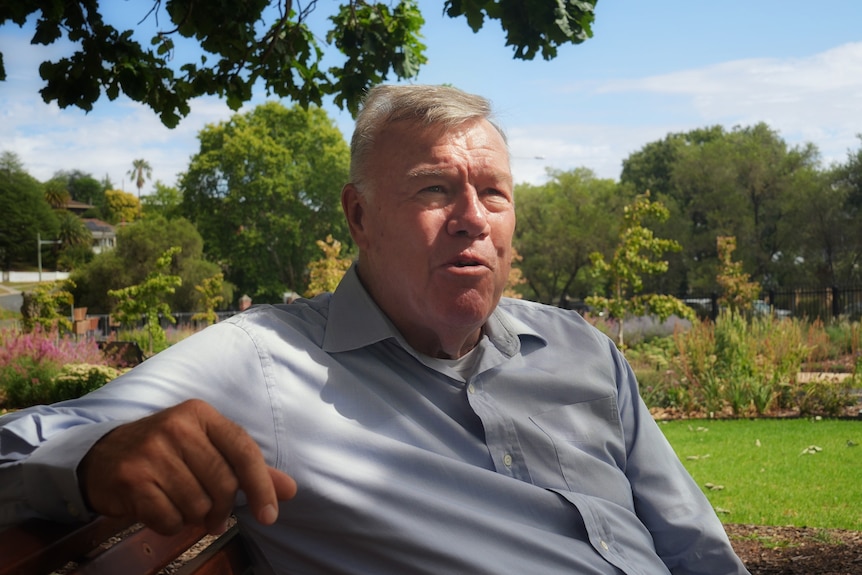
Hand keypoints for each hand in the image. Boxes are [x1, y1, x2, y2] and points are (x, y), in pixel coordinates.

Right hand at [78, 399, 296, 534]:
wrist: (102, 457)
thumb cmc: (166, 453)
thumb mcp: (207, 448)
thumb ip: (248, 468)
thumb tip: (289, 490)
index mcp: (201, 414)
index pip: (244, 450)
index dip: (261, 485)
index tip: (270, 514)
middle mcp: (177, 426)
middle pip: (223, 483)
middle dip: (223, 509)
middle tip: (214, 517)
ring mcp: (151, 451)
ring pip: (197, 504)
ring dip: (194, 517)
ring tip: (182, 507)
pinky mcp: (131, 478)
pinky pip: (169, 518)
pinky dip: (171, 524)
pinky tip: (161, 510)